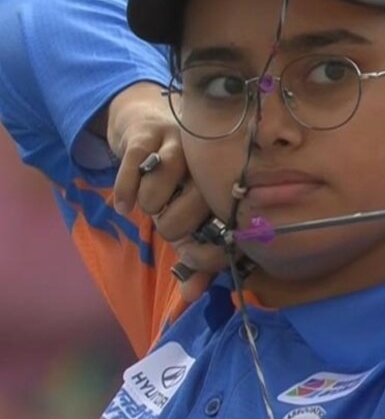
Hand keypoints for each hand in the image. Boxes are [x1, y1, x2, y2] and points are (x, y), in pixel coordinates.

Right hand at [105, 82, 225, 300]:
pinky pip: (133, 168)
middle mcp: (210, 165)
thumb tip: (190, 296)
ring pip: (157, 194)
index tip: (189, 255)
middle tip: (166, 216)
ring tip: (150, 202)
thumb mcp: (187, 214)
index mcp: (227, 188)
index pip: (222, 234)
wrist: (150, 123)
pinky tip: (124, 203)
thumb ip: (195, 255)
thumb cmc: (177, 177)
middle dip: (169, 226)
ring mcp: (181, 146)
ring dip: (148, 204)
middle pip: (183, 218)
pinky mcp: (151, 132)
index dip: (203, 256)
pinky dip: (124, 190)